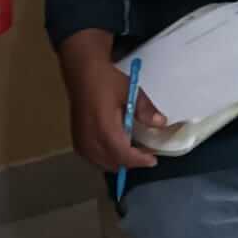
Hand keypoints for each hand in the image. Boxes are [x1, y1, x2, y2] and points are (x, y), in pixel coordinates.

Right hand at [64, 56, 166, 171]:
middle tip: (146, 154)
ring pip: (102, 163)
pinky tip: (116, 149)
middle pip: (113, 163)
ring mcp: (81, 142)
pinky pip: (92, 159)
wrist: (83, 73)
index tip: (153, 160)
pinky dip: (106, 158)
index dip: (139, 161)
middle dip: (131, 162)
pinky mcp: (77, 140)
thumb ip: (145, 110)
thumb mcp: (130, 91)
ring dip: (118, 162)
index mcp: (104, 130)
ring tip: (133, 152)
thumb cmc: (106, 81)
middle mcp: (90, 140)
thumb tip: (161, 123)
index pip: (123, 156)